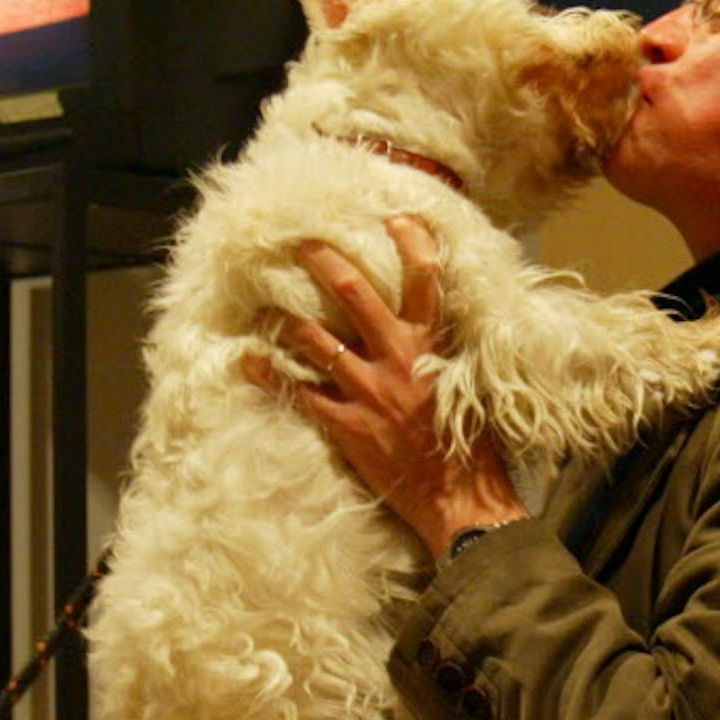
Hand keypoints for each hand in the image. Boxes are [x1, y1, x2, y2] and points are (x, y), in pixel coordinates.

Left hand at [239, 215, 528, 557]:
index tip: (397, 219)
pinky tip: (247, 361)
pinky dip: (270, 376)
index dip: (413, 243)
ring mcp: (369, 391)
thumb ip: (447, 354)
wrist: (460, 501)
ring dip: (285, 320)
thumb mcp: (470, 388)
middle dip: (326, 263)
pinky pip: (299, 393)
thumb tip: (439, 326)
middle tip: (302, 245)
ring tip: (262, 308)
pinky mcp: (347, 425)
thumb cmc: (472, 449)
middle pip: (356, 294)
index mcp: (434, 346)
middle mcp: (398, 359)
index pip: (427, 281)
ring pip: (316, 340)